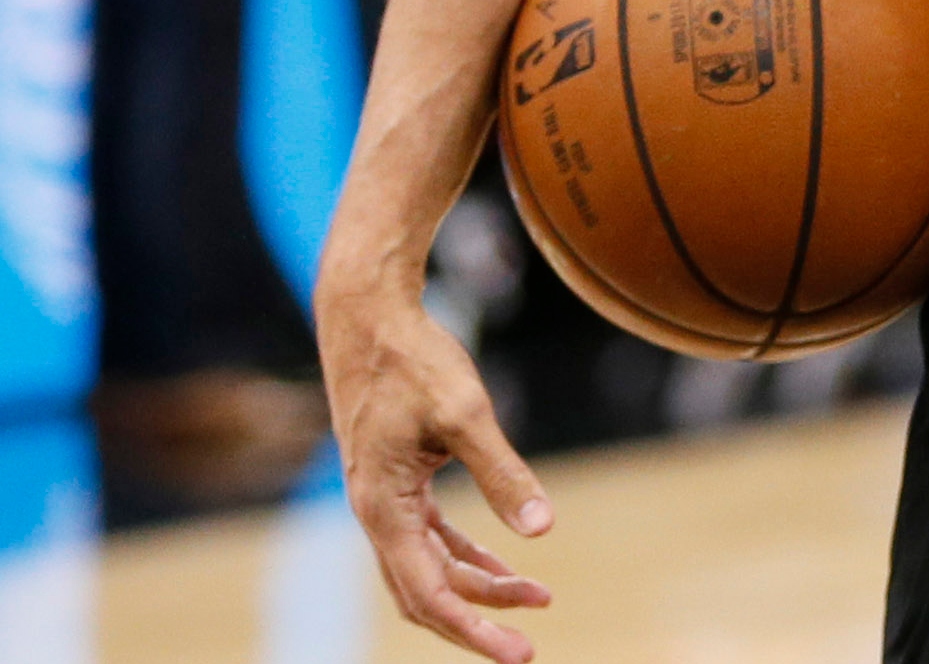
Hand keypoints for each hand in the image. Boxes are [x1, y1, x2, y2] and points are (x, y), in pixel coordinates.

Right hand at [320, 285, 553, 660]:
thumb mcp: (466, 414)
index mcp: (382, 509)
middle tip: (529, 645)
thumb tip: (543, 529)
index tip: (519, 653)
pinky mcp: (394, 480)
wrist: (367, 315)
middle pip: (424, 593)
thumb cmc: (414, 360)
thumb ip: (503, 473)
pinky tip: (502, 562)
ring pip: (428, 566)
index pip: (430, 594)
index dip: (475, 629)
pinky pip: (429, 537)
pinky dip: (464, 554)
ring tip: (537, 597)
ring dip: (478, 586)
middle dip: (477, 621)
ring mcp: (382, 498)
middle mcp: (374, 513)